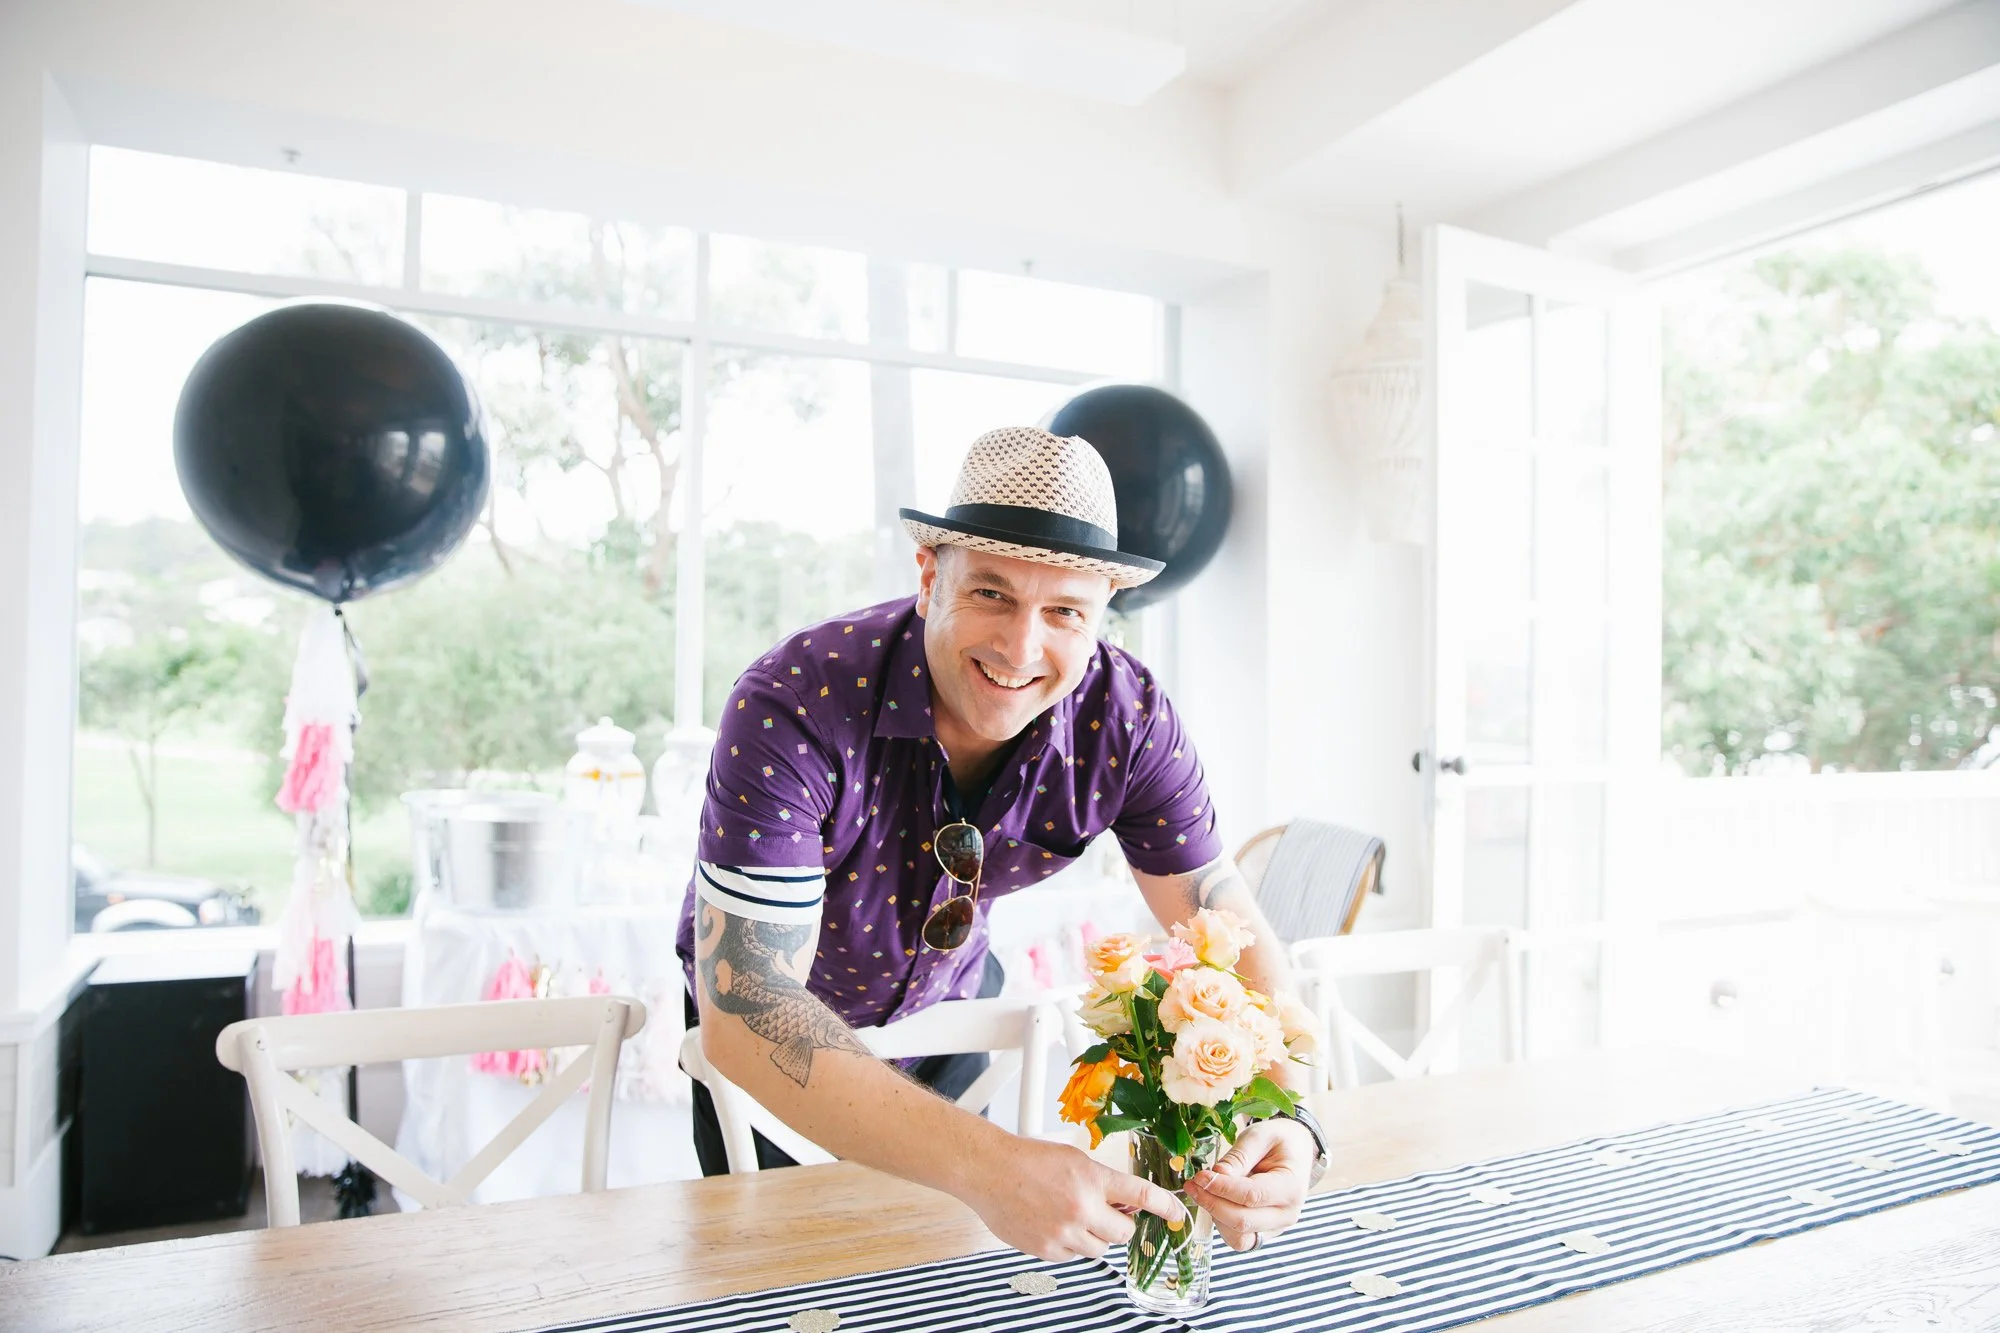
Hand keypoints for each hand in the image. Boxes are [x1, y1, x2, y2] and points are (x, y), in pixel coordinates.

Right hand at [961, 1135, 1187, 1262]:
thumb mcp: (1073, 1159)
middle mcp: (1082, 1208)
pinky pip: (1073, 1257)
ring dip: (1093, 1237)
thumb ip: (1100, 1181)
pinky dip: (1069, 1245)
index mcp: (1092, 1179)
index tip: (1177, 1214)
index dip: (1165, 1206)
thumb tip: (1123, 1202)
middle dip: (1119, 1226)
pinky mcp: (1047, 1250)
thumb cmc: (1027, 1159)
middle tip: (1106, 1215)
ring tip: (1071, 1217)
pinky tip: (1053, 1225)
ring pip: (1099, 1249)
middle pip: (1123, 1233)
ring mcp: (1064, 1232)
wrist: (989, 1171)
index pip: (1141, 1195)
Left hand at [1187, 1117, 1314, 1250]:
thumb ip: (1239, 1156)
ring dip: (1214, 1215)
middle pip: (1242, 1221)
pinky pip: (1239, 1238)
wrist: (1295, 1151)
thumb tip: (1216, 1176)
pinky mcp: (1263, 1232)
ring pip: (1238, 1235)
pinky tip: (1212, 1201)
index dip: (1221, 1188)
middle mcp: (1287, 1214)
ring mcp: (1276, 1227)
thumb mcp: (1260, 1136)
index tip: (1199, 1176)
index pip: (1251, 1196)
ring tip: (1199, 1191)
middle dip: (1212, 1203)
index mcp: (1292, 1187)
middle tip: (1192, 1184)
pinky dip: (1221, 1223)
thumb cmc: (1278, 1141)